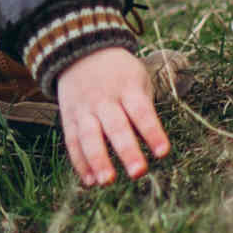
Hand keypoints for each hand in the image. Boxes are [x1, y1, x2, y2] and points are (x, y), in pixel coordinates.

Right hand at [54, 47, 170, 187]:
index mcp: (127, 88)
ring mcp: (84, 109)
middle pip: (116, 126)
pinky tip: (90, 181)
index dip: (152, 132)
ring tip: (107, 182)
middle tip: (139, 172)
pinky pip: (73, 141)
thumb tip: (152, 145)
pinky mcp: (69, 117)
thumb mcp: (138, 79)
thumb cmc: (120, 73)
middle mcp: (104, 99)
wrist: (80, 50)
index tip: (163, 153)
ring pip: (89, 136)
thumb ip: (144, 109)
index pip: (141, 112)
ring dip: (98, 160)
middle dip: (127, 150)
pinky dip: (79, 162)